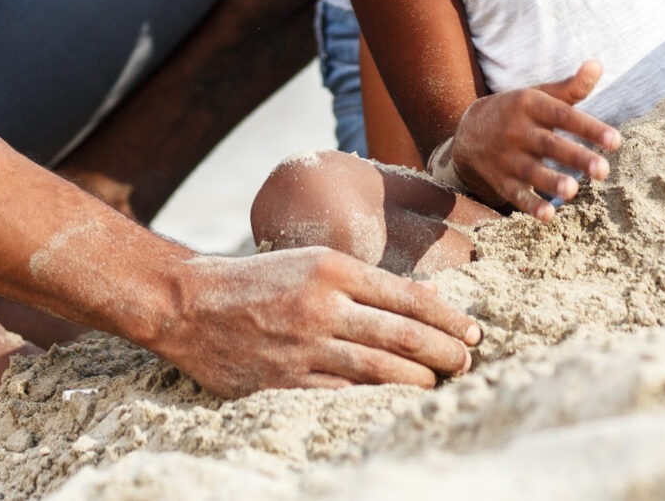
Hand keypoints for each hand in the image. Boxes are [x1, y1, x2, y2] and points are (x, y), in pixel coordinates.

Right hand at [155, 247, 480, 395]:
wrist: (191, 305)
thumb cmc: (261, 280)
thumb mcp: (313, 261)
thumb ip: (366, 282)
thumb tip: (427, 302)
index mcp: (333, 269)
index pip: (407, 297)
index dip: (447, 319)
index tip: (472, 332)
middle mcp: (322, 306)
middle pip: (402, 335)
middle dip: (444, 353)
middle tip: (466, 361)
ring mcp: (304, 347)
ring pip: (380, 370)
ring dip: (419, 381)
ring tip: (440, 383)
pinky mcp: (285, 382)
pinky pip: (343, 395)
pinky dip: (376, 400)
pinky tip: (397, 403)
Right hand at [451, 61, 619, 217]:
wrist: (469, 129)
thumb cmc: (517, 111)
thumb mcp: (540, 94)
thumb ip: (571, 87)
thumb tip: (598, 64)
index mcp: (531, 105)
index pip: (564, 116)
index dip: (589, 128)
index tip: (616, 141)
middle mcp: (518, 130)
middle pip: (550, 145)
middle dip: (576, 158)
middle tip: (603, 171)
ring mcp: (507, 157)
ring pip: (532, 171)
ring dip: (552, 181)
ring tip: (574, 191)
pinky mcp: (500, 180)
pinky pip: (515, 194)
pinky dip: (530, 205)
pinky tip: (548, 216)